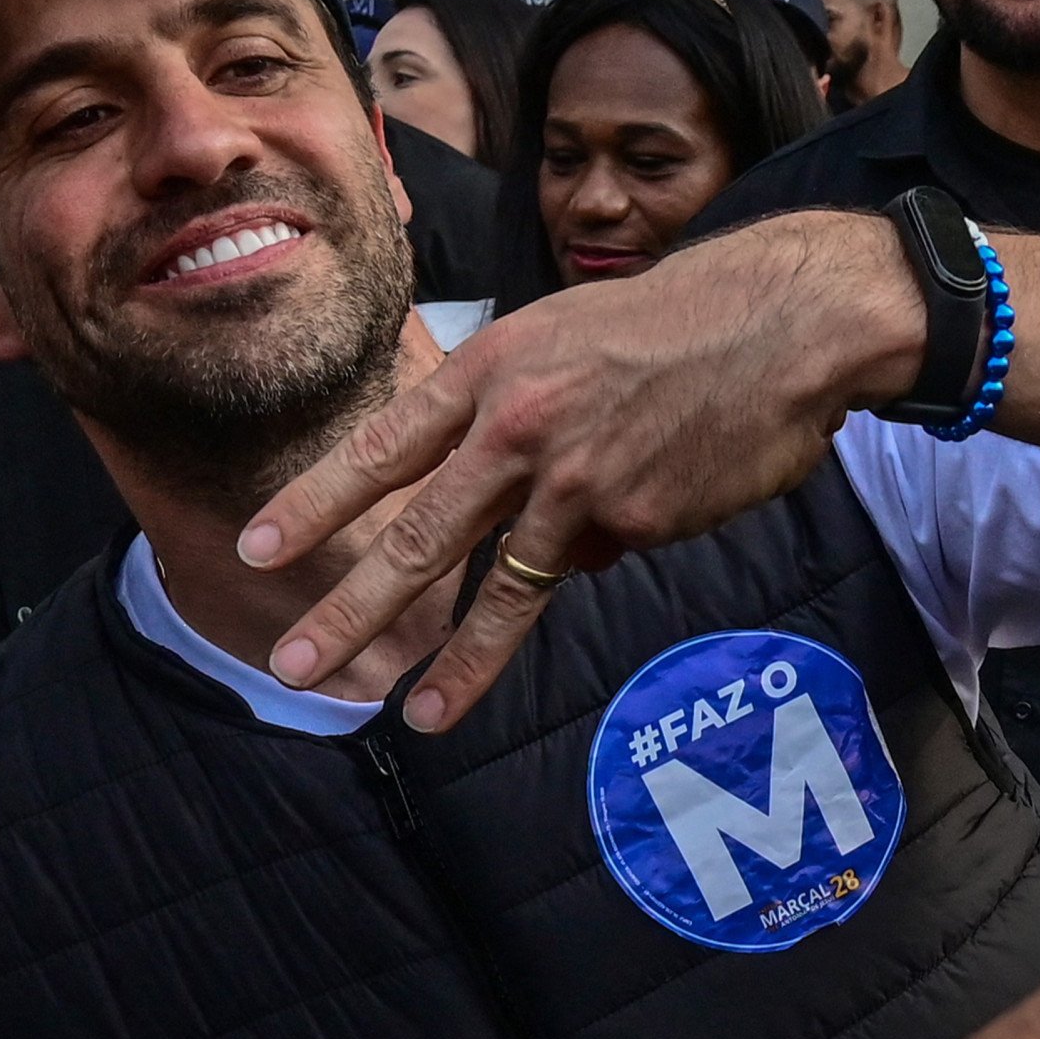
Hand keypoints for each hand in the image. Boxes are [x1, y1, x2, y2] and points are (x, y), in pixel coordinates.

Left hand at [238, 211, 924, 732]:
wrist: (780, 325)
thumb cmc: (673, 323)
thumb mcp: (562, 337)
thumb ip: (509, 413)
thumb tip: (506, 522)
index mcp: (492, 370)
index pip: (384, 447)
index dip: (316, 501)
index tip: (259, 546)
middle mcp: (519, 427)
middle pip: (419, 535)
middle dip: (350, 609)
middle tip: (294, 664)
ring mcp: (577, 480)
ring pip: (505, 587)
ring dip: (458, 664)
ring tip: (419, 715)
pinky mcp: (636, 521)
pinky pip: (600, 553)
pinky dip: (612, 536)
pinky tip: (656, 487)